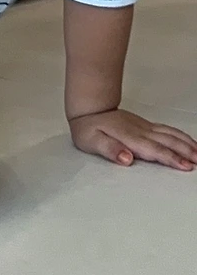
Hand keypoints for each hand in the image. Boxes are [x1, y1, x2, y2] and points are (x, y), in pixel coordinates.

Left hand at [69, 106, 196, 170]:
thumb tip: (127, 159)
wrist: (89, 108)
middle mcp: (141, 131)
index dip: (171, 158)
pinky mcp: (146, 125)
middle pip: (168, 142)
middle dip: (186, 152)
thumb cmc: (88, 128)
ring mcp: (145, 127)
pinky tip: (188, 141)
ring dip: (187, 143)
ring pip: (171, 134)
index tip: (185, 166)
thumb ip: (110, 149)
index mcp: (130, 137)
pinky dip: (181, 136)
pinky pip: (168, 130)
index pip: (154, 150)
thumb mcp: (91, 141)